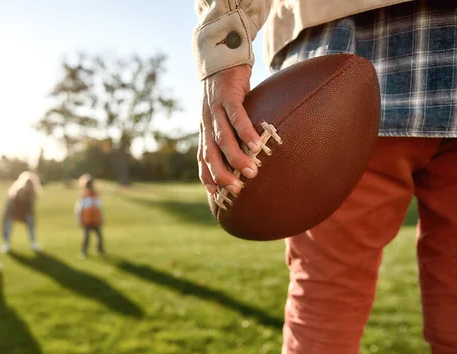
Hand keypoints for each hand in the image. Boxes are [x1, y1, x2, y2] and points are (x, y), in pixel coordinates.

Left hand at [198, 65, 260, 194]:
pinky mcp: (228, 96)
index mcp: (205, 128)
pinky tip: (255, 144)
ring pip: (223, 138)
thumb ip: (231, 131)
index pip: (202, 158)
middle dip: (221, 174)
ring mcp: (215, 109)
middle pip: (210, 154)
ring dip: (236, 157)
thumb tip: (247, 150)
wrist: (221, 55)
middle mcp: (206, 122)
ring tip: (251, 171)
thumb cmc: (227, 89)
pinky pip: (236, 117)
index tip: (216, 195)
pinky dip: (245, 132)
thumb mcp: (223, 113)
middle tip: (236, 190)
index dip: (207, 176)